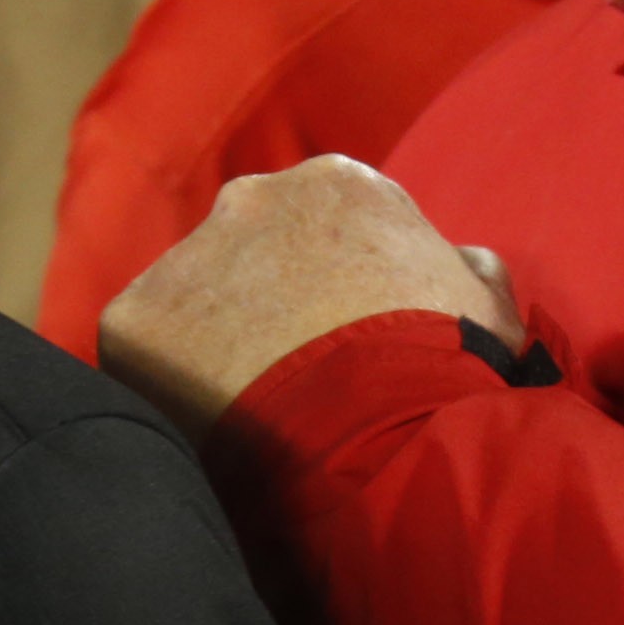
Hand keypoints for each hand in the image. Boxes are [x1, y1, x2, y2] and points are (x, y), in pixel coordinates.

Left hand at [100, 155, 517, 437]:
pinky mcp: (133, 319)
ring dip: (209, 347)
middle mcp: (251, 199)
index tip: (340, 343)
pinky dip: (162, 392)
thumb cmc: (450, 374)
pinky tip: (205, 433)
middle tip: (287, 383)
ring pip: (189, 302)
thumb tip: (461, 261)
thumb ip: (465, 271)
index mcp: (340, 185)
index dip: (330, 290)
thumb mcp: (490, 311)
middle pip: (246, 254)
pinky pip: (141, 355)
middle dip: (261, 308)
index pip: (320, 227)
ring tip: (246, 418)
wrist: (386, 439)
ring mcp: (187, 256)